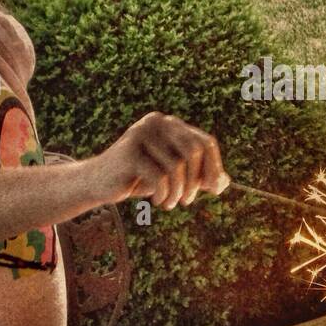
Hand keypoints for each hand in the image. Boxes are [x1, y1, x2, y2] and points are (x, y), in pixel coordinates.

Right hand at [99, 111, 229, 208]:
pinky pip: (160, 176)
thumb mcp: (172, 176)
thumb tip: (226, 182)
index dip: (215, 167)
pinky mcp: (129, 151)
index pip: (206, 142)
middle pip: (195, 151)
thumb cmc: (139, 178)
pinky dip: (164, 194)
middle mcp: (157, 122)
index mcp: (169, 123)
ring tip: (170, 203)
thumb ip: (198, 177)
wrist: (98, 184)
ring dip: (178, 192)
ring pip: (178, 166)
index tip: (214, 190)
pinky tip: (157, 201)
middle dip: (197, 180)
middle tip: (188, 201)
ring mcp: (142, 134)